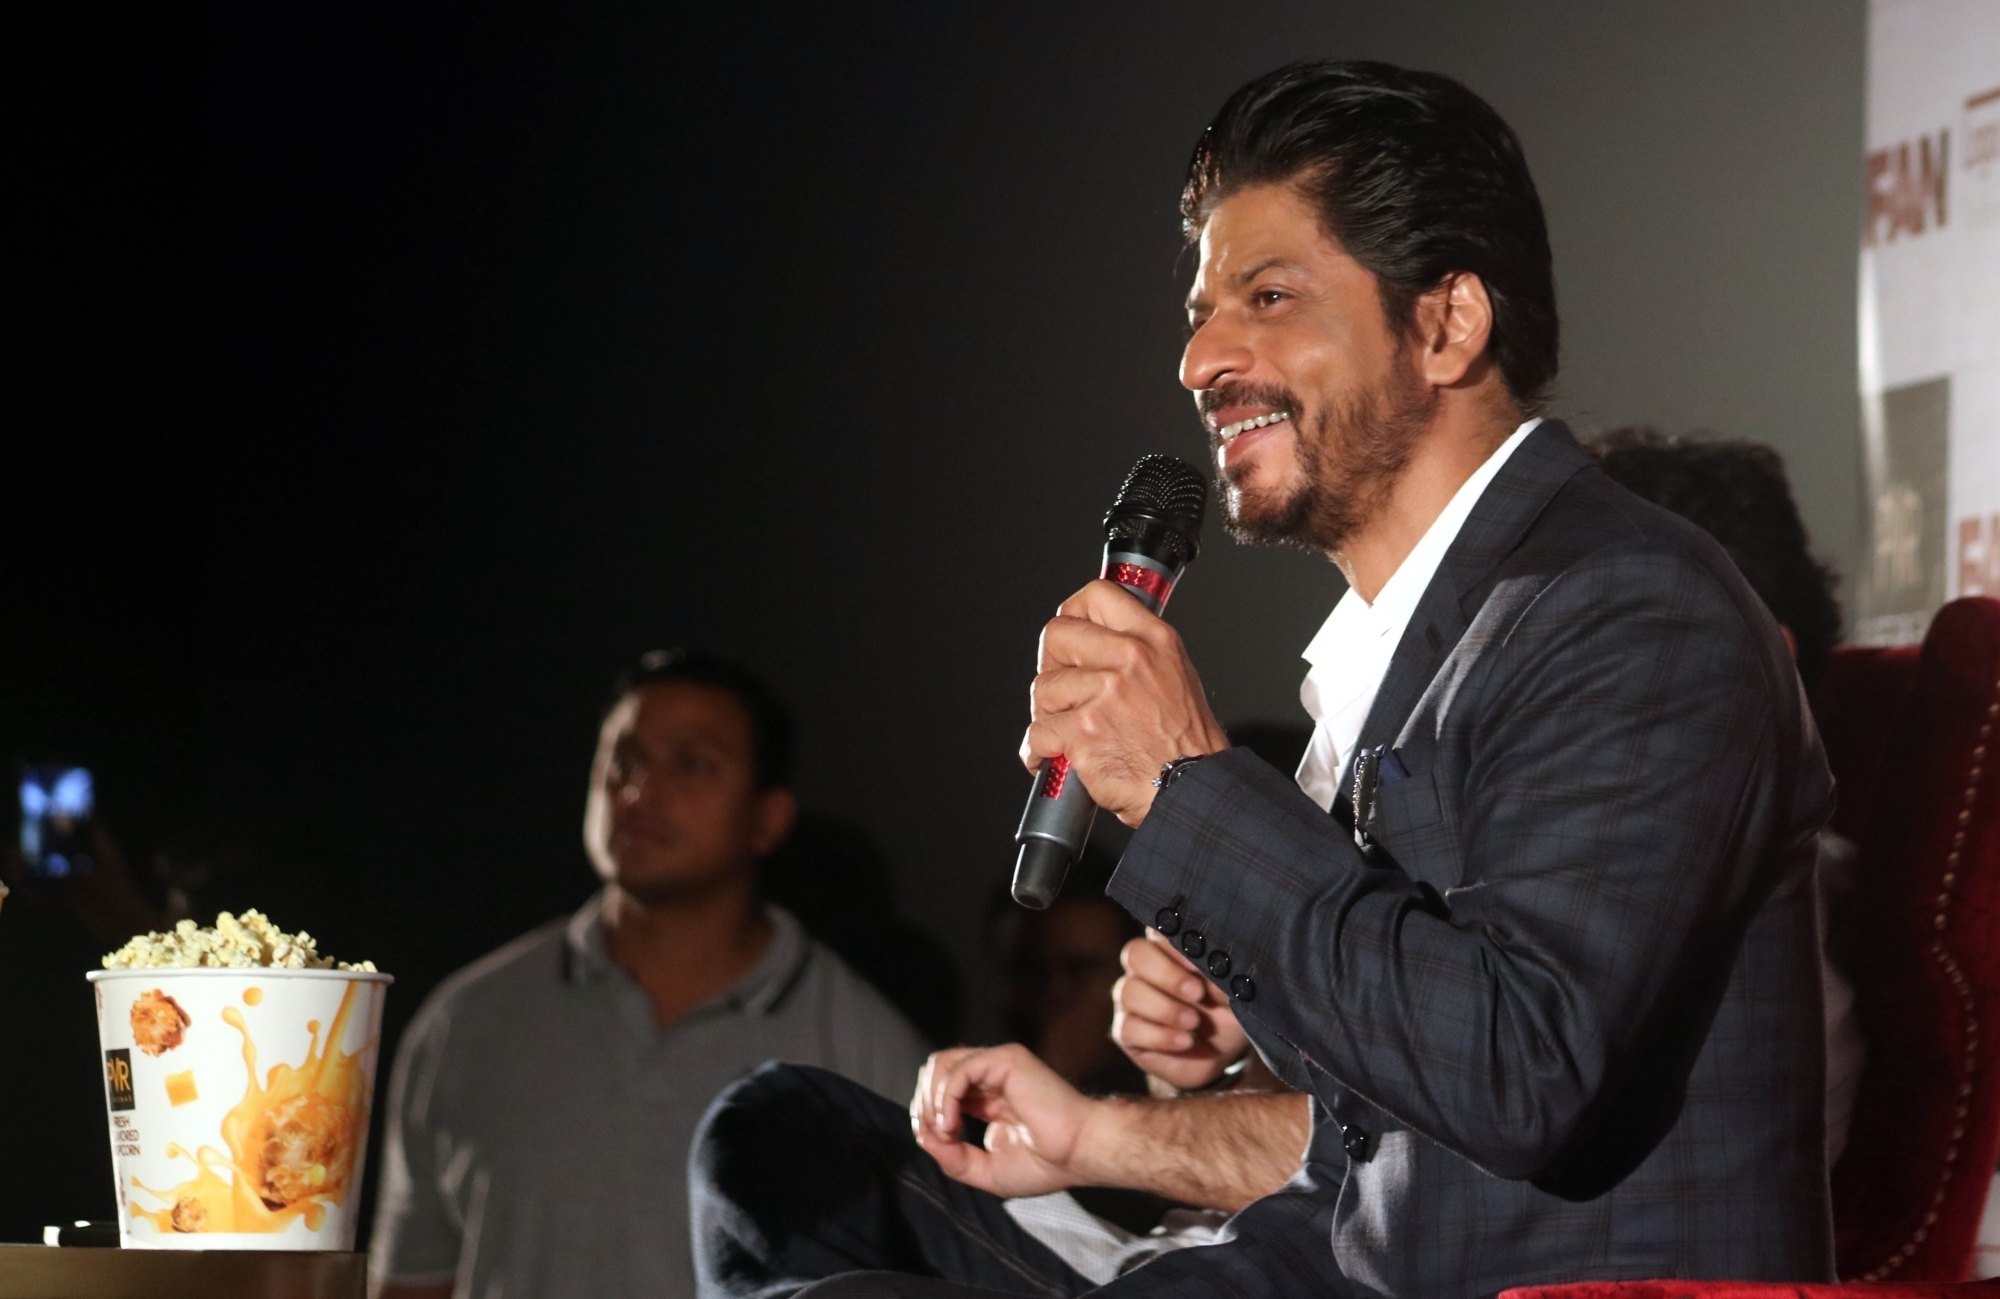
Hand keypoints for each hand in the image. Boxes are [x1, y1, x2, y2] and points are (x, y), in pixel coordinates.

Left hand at [910, 1044, 1102, 1197]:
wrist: (1080, 1153)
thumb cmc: (1047, 1164)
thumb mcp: (987, 1170)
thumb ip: (952, 1157)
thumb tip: (923, 1136)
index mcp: (989, 1098)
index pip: (942, 1089)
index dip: (927, 1113)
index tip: (937, 1143)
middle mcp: (992, 1076)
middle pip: (937, 1070)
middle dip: (924, 1102)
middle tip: (937, 1135)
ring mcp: (999, 1064)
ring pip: (943, 1063)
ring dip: (932, 1099)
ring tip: (946, 1130)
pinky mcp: (1006, 1060)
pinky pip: (961, 1070)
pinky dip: (946, 1097)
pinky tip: (952, 1121)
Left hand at [1020, 579, 1227, 825]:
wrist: (1191, 789)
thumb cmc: (1186, 745)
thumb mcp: (1176, 675)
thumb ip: (1138, 651)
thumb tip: (1096, 640)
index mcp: (1154, 640)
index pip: (1099, 595)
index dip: (1072, 613)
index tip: (1068, 634)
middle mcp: (1131, 659)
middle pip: (1057, 634)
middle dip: (1050, 666)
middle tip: (1060, 691)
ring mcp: (1106, 694)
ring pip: (1043, 688)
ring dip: (1047, 714)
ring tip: (1068, 732)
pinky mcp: (1085, 731)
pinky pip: (1038, 732)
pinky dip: (1039, 751)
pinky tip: (1053, 757)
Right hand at [1112, 931, 1249, 1091]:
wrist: (1220, 1054)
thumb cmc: (1226, 1012)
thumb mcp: (1234, 994)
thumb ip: (1225, 977)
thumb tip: (1218, 969)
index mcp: (1170, 950)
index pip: (1158, 930)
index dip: (1174, 943)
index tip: (1199, 962)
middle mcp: (1145, 969)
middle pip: (1136, 954)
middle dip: (1167, 974)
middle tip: (1197, 993)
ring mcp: (1132, 999)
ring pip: (1130, 992)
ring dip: (1165, 1008)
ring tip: (1193, 1022)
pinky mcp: (1126, 1031)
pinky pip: (1129, 1028)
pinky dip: (1160, 1036)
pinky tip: (1185, 1041)